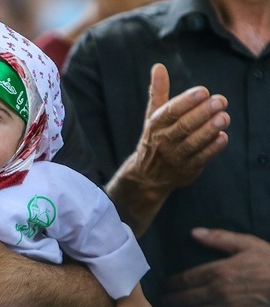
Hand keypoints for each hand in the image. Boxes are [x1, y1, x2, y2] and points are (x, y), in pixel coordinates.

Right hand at [106, 63, 229, 235]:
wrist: (147, 175)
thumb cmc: (154, 139)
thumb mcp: (153, 116)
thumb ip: (158, 91)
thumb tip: (158, 67)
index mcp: (155, 125)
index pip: (170, 112)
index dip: (186, 101)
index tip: (202, 91)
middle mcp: (163, 141)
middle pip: (183, 126)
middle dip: (202, 113)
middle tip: (220, 101)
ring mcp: (174, 157)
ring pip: (192, 143)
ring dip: (209, 130)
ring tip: (224, 117)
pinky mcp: (186, 170)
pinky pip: (200, 159)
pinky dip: (212, 149)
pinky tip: (223, 138)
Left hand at [163, 228, 269, 306]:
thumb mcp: (247, 244)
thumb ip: (219, 238)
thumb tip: (193, 232)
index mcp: (219, 271)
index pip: (187, 278)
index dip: (174, 282)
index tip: (166, 284)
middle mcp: (219, 292)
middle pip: (188, 297)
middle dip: (173, 300)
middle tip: (162, 302)